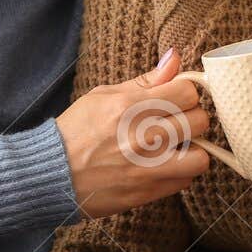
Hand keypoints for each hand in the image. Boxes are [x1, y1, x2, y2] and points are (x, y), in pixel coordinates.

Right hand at [54, 48, 210, 218]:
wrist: (50, 174)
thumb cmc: (76, 131)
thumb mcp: (104, 95)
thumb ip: (145, 80)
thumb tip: (174, 58)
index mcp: (131, 107)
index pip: (188, 91)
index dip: (186, 92)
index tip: (177, 97)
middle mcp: (143, 137)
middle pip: (200, 121)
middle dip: (192, 118)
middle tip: (177, 121)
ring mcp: (147, 168)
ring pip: (201, 157)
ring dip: (193, 150)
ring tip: (177, 147)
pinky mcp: (147, 193)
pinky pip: (185, 182)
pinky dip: (180, 173)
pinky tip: (163, 166)